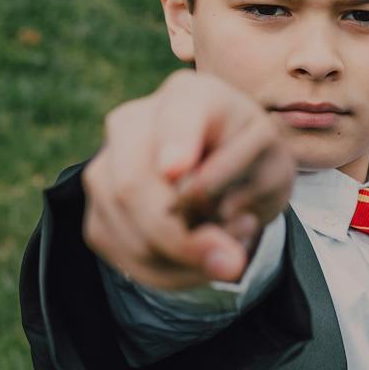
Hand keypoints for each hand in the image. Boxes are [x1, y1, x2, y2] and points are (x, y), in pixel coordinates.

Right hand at [83, 70, 294, 288]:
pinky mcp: (98, 212)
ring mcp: (106, 166)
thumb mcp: (271, 166)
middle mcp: (133, 122)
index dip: (173, 142)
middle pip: (133, 187)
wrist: (227, 170)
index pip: (176, 117)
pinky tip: (198, 258)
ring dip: (185, 260)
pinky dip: (170, 273)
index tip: (175, 169)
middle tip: (232, 263)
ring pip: (128, 230)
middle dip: (181, 239)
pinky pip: (126, 256)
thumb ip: (245, 185)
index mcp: (187, 96)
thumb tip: (204, 220)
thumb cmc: (251, 160)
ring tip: (225, 248)